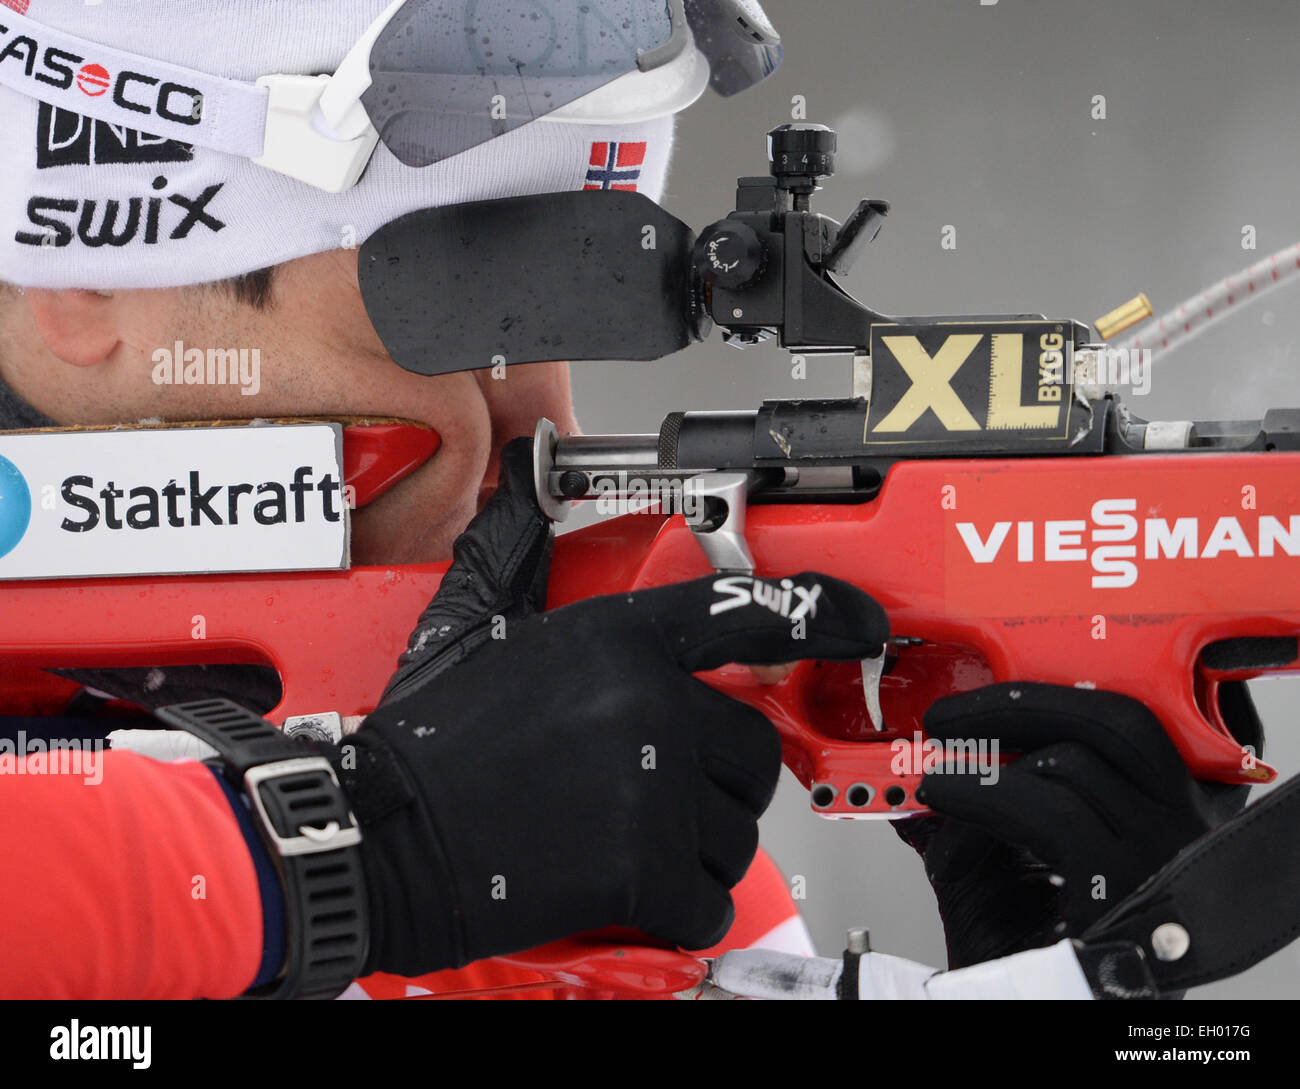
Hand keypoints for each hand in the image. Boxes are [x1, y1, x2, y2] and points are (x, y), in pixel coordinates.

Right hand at [325, 439, 889, 976]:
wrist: (379, 837)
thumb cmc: (429, 744)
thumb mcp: (473, 626)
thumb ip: (515, 552)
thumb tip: (516, 483)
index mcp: (618, 637)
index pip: (745, 612)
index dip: (819, 614)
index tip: (860, 626)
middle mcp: (648, 700)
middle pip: (751, 749)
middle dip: (711, 779)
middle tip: (645, 790)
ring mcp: (652, 784)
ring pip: (736, 830)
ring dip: (690, 845)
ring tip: (615, 835)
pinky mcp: (642, 866)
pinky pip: (708, 899)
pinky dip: (674, 907)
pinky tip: (618, 886)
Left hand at [895, 682, 1261, 968]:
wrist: (1045, 1011)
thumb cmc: (1040, 939)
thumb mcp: (1012, 851)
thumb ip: (985, 797)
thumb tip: (935, 746)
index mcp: (1182, 803)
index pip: (1168, 714)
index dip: (1110, 682)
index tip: (1035, 668)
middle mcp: (1193, 825)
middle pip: (1119, 723)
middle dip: (1021, 701)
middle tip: (952, 712)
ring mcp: (1167, 857)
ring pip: (1080, 760)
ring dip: (989, 750)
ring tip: (937, 763)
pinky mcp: (1131, 888)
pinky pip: (1051, 811)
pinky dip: (983, 792)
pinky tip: (944, 795)